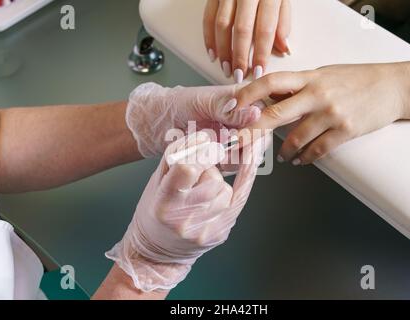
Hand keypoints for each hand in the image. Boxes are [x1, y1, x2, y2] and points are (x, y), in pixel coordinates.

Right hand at [106, 132, 265, 291]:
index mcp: (164, 204)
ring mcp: (206, 229)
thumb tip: (205, 137)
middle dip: (206, 169)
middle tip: (194, 176)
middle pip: (211, 178)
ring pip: (225, 188)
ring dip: (216, 184)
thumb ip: (176, 158)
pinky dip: (247, 174)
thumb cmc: (154, 211)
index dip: (197, 149)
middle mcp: (186, 219)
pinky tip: (254, 152)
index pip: (187, 168)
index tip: (203, 139)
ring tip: (198, 195)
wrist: (158, 251)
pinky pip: (240, 197)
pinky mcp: (220, 233)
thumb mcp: (155, 182)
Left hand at [126, 82, 261, 157]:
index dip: (257, 129)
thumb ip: (230, 109)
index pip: (263, 116)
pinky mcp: (225, 154)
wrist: (160, 121)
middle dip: (248, 147)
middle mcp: (242, 120)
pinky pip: (235, 164)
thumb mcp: (205, 102)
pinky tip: (214, 162)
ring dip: (236, 158)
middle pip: (259, 137)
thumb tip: (255, 113)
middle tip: (229, 151)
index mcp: (243, 101)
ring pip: (249, 153)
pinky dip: (226, 165)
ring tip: (217, 156)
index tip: (243, 138)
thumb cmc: (179, 104)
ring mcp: (234, 138)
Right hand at [203, 0, 290, 82]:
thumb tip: (283, 49)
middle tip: (239, 76)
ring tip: (226, 69)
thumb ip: (282, 21)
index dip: (262, 53)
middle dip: (240, 56)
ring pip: (223, 25)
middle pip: (242, 30)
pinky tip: (212, 53)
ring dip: (223, 51)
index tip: (259, 72)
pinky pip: (208, 17)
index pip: (266, 29)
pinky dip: (209, 37)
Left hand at [235, 63, 409, 164]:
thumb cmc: (355, 79)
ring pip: (296, 138)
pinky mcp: (345, 130)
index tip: (233, 105)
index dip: (248, 94)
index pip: (271, 83)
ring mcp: (331, 113)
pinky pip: (317, 149)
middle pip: (276, 114)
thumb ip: (298, 87)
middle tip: (239, 142)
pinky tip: (300, 160)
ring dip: (285, 150)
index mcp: (309, 77)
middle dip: (253, 130)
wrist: (392, 87)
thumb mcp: (324, 74)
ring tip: (283, 156)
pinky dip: (305, 157)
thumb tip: (269, 99)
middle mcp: (317, 94)